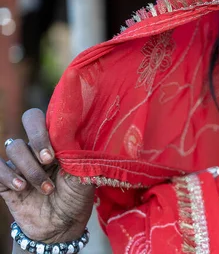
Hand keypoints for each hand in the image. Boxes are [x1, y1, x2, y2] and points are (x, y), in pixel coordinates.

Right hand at [0, 109, 94, 243]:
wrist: (62, 227)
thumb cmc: (76, 197)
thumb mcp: (84, 176)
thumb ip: (80, 155)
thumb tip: (80, 137)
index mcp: (58, 141)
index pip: (49, 116)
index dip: (48, 126)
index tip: (57, 150)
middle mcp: (38, 147)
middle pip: (28, 121)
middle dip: (38, 139)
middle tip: (49, 160)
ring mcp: (21, 162)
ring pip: (14, 147)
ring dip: (31, 168)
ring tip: (46, 188)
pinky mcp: (5, 180)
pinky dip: (9, 176)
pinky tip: (22, 188)